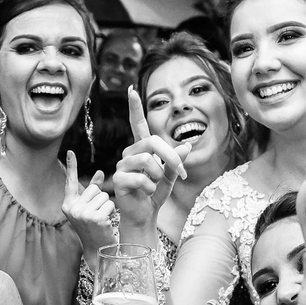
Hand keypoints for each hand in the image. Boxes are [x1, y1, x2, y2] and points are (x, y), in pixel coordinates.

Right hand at [62, 151, 115, 271]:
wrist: (98, 250)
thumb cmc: (94, 228)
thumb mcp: (89, 208)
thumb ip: (93, 191)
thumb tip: (99, 173)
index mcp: (67, 204)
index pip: (70, 182)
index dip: (71, 166)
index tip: (70, 151)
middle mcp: (72, 208)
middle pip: (95, 189)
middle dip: (100, 199)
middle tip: (97, 214)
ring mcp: (82, 213)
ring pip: (104, 196)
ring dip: (107, 206)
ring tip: (101, 219)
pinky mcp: (95, 217)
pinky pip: (110, 204)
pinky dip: (112, 212)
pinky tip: (106, 223)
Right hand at [113, 87, 190, 229]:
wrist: (145, 215)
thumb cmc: (155, 194)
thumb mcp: (171, 176)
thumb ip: (176, 160)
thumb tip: (187, 145)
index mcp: (142, 148)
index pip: (138, 124)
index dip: (134, 107)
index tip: (131, 90)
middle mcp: (130, 153)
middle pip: (152, 142)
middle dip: (171, 157)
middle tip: (182, 173)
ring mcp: (122, 165)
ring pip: (147, 160)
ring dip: (159, 176)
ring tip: (155, 185)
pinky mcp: (118, 179)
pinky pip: (140, 178)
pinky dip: (150, 188)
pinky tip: (146, 193)